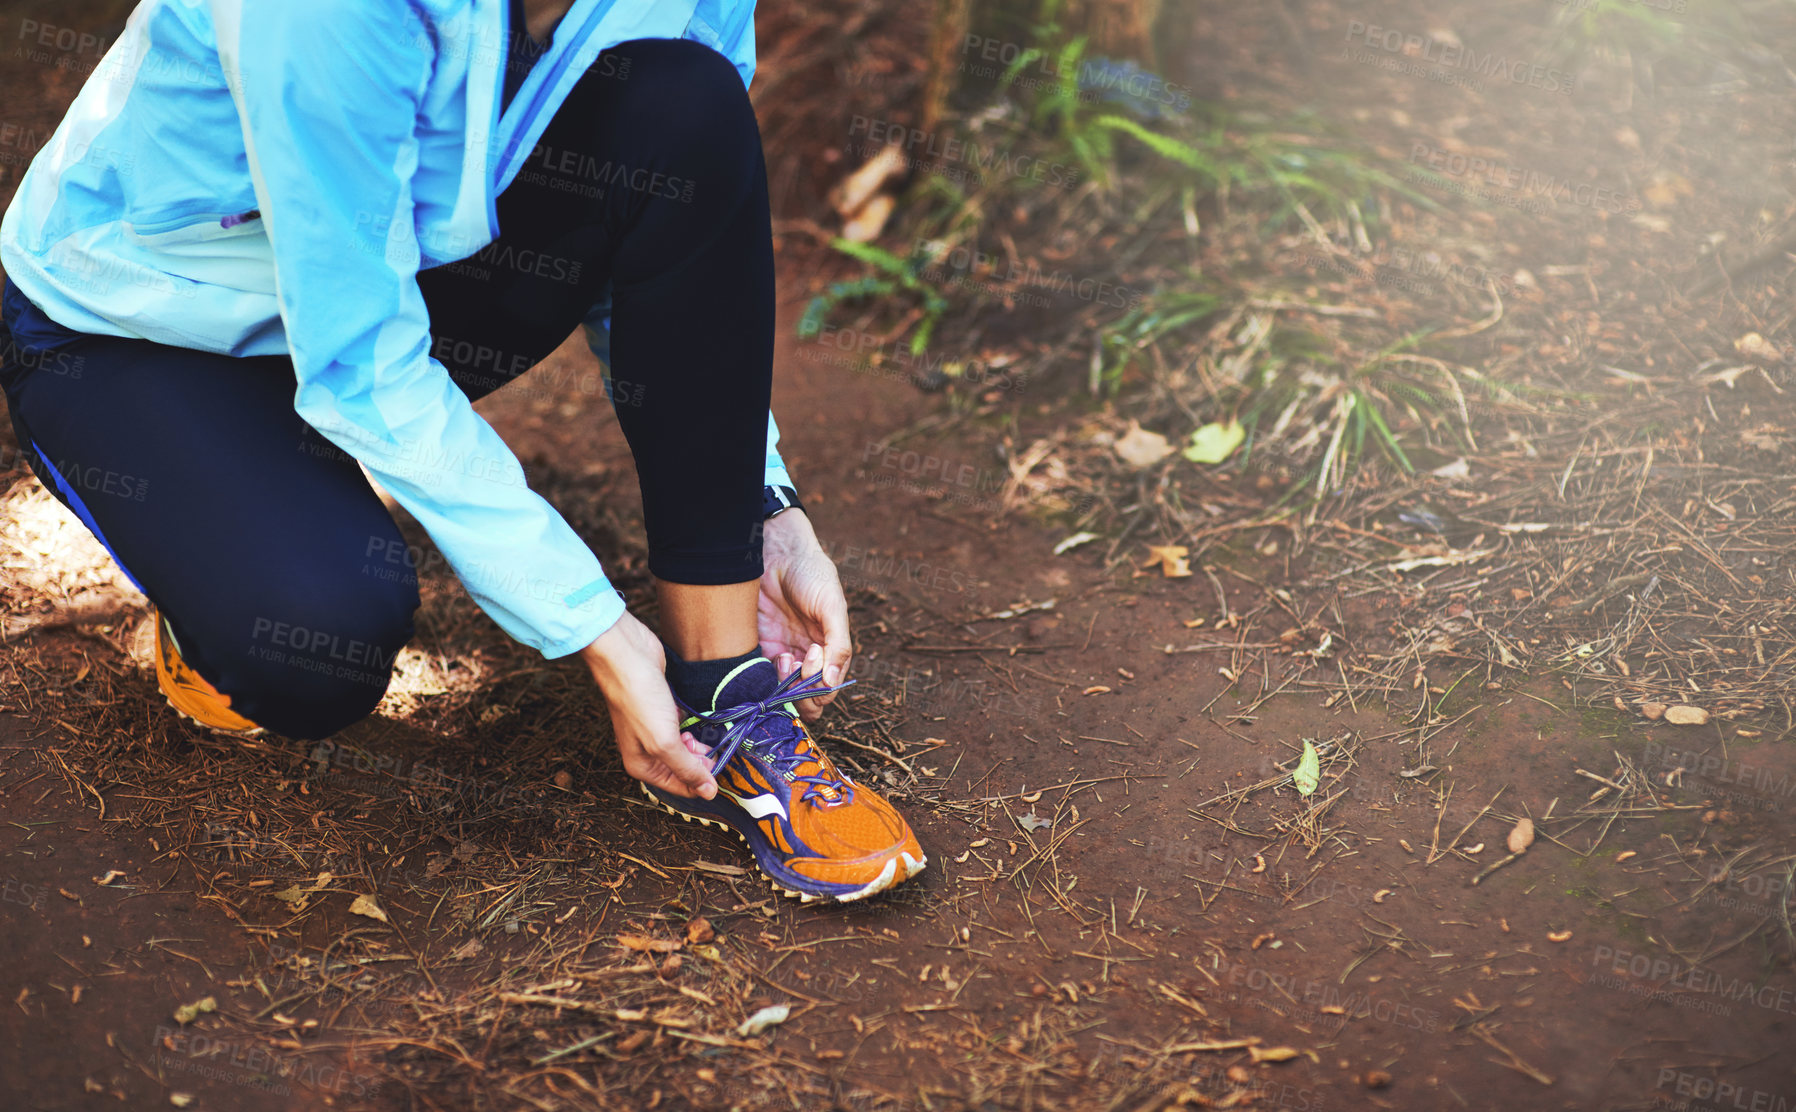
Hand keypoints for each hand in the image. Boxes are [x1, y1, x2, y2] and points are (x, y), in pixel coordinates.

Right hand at [578, 612, 716, 798]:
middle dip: (703, 762)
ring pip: (686, 747)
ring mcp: (656, 728)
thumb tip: (707, 793)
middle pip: (684, 767)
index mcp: (642, 765)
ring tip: (712, 737)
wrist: (628, 655)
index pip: (679, 786)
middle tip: (719, 751)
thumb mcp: (664, 742)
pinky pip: (685, 726)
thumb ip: (686, 769)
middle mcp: (647, 750)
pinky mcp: (665, 708)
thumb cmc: (639, 699)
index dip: (702, 783)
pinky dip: (697, 726)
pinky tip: (706, 722)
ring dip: (701, 745)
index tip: (724, 774)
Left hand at [756, 510, 850, 720]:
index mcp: (829, 648)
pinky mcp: (759, 647)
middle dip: (804, 691)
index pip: (828, 687)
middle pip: (806, 696)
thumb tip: (835, 681)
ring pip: (783, 691)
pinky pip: (762, 676)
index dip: (823, 686)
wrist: (776, 551)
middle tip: (798, 664)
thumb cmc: (812, 574)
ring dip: (786, 685)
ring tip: (785, 658)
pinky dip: (767, 677)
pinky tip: (774, 657)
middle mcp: (806, 656)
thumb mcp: (833, 607)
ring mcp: (782, 652)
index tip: (815, 661)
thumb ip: (839, 645)